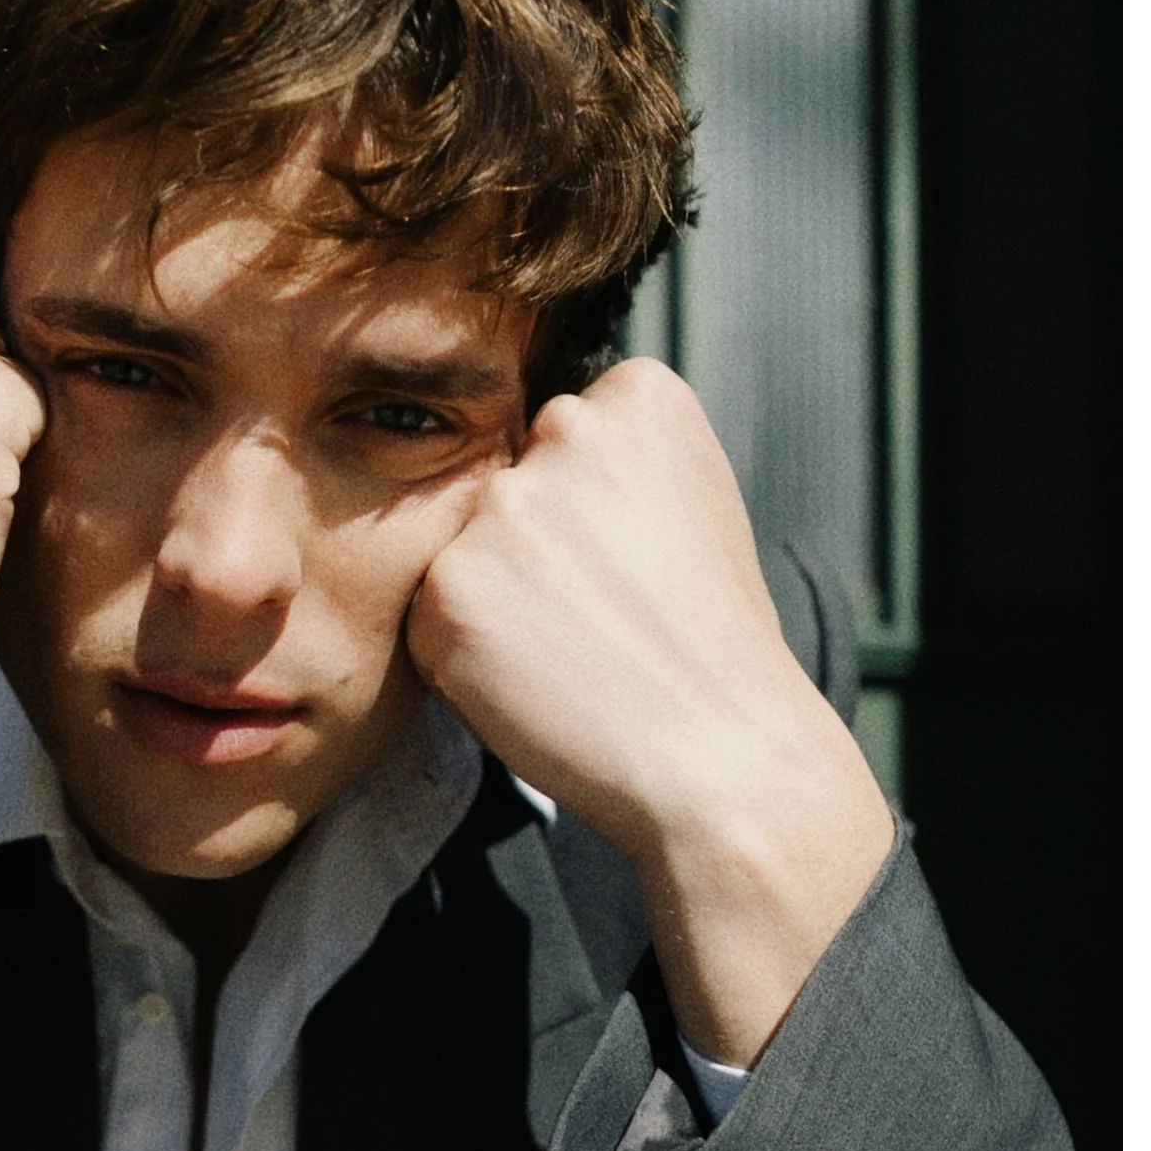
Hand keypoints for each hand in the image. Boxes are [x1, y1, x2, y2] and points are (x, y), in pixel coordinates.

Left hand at [407, 360, 894, 1064]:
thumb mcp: (696, 506)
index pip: (566, 432)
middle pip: (509, 483)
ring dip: (494, 597)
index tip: (634, 560)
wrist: (718, 755)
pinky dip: (465, 653)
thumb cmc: (713, 647)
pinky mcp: (449, 585)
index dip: (591, 509)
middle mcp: (566, 429)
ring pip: (465, 547)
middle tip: (597, 613)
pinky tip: (537, 679)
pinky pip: (432, 613)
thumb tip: (540, 453)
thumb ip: (617, 464)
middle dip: (533, 544)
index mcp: (640, 395)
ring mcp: (503, 508)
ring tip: (572, 649)